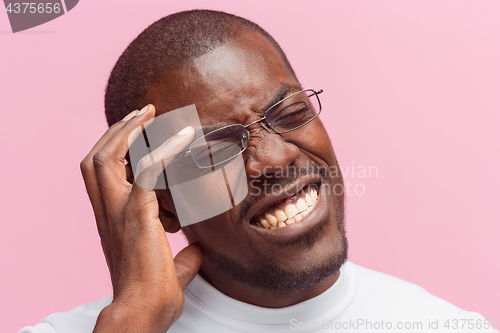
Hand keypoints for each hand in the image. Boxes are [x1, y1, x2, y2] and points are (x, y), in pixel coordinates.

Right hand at [80, 105, 203, 331]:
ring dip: (126, 131)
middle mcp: (107, 211)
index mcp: (110, 220)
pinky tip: (185, 136)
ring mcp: (118, 211)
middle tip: (140, 113)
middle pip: (94, 159)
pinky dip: (162, 149)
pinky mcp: (137, 213)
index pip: (100, 174)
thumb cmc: (152, 294)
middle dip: (115, 131)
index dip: (113, 150)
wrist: (143, 311)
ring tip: (148, 113)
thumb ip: (182, 256)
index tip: (134, 133)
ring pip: (106, 158)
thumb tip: (199, 252)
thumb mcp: (169, 269)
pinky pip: (145, 170)